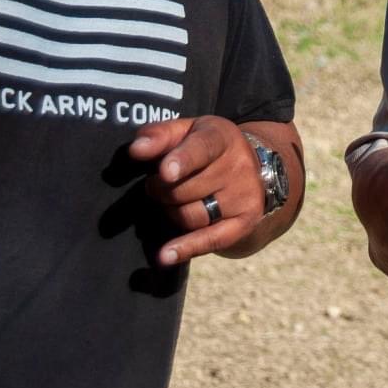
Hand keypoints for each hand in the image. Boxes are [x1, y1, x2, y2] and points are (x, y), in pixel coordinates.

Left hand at [128, 115, 266, 265]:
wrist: (251, 168)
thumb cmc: (205, 148)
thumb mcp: (186, 132)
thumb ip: (159, 135)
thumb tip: (136, 149)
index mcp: (221, 137)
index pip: (202, 148)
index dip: (182, 161)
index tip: (165, 172)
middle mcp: (239, 166)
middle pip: (186, 189)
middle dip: (161, 189)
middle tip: (157, 183)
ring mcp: (244, 196)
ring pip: (192, 216)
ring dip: (171, 212)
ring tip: (170, 201)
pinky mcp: (245, 223)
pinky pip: (211, 240)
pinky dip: (185, 248)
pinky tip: (164, 256)